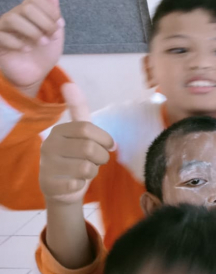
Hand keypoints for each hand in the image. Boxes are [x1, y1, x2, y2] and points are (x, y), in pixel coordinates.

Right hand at [0, 0, 64, 95]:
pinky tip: (27, 50)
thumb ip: (54, 15)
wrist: (35, 74)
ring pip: (13, 18)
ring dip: (32, 32)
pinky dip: (17, 43)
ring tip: (42, 43)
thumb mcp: (55, 34)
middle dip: (44, 22)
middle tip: (51, 36)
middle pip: (26, 7)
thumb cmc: (44, 53)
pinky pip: (1, 36)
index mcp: (28, 13)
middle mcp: (15, 17)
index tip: (59, 26)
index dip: (50, 10)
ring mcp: (4, 29)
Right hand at [39, 83, 114, 204]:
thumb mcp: (80, 133)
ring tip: (86, 171)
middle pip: (89, 148)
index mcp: (59, 130)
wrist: (63, 189)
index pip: (87, 128)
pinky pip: (76, 184)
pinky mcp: (48, 184)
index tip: (110, 146)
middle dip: (102, 157)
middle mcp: (49, 145)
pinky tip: (76, 183)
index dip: (105, 139)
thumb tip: (68, 84)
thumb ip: (79, 110)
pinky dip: (82, 184)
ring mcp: (46, 165)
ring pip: (86, 167)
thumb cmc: (76, 157)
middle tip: (99, 161)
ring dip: (93, 172)